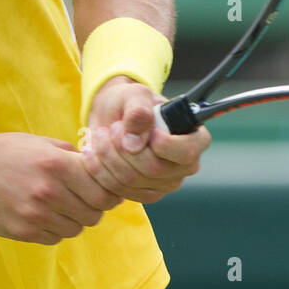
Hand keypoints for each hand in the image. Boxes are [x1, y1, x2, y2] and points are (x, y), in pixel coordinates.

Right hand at [0, 133, 122, 245]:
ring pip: (76, 229)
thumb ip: (73, 155)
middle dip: (94, 208)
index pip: (104, 191)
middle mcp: (49, 190)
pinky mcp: (24, 231)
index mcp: (58, 164)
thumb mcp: (41, 143)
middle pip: (94, 213)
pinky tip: (44, 215)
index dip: (110, 193)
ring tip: (61, 207)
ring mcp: (36, 213)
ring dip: (74, 220)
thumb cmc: (7, 153)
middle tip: (84, 200)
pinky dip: (55, 230)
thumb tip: (102, 166)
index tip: (107, 191)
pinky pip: (55, 238)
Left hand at [83, 77, 210, 203]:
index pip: (186, 153)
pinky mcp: (144, 194)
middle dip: (123, 147)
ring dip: (107, 156)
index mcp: (194, 138)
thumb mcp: (134, 95)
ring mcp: (165, 183)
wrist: (111, 117)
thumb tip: (135, 141)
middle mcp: (184, 165)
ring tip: (101, 136)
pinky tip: (94, 154)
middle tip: (112, 128)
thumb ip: (138, 111)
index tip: (146, 131)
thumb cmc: (129, 103)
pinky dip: (100, 171)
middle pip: (153, 169)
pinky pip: (119, 191)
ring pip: (131, 180)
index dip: (163, 145)